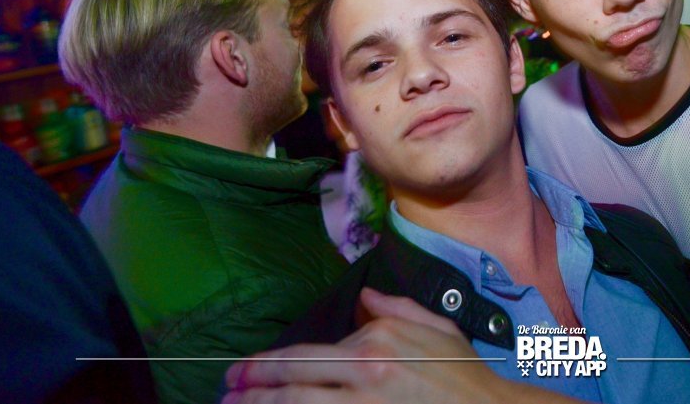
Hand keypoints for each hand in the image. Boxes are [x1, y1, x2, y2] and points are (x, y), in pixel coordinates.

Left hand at [222, 288, 509, 403]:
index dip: (266, 365)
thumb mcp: (436, 329)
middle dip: (252, 387)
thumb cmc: (465, 376)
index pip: (308, 354)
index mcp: (377, 341)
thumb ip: (396, 309)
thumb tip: (364, 298)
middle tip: (224, 391)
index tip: (240, 371)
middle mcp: (366, 371)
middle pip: (293, 382)